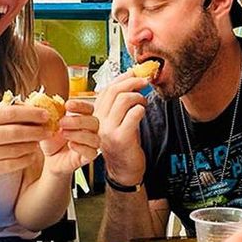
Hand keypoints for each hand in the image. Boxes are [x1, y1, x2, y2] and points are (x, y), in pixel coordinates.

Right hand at [0, 105, 48, 183]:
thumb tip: (23, 109)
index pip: (7, 114)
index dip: (30, 114)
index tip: (44, 114)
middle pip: (14, 133)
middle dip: (35, 130)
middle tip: (48, 129)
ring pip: (14, 150)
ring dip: (31, 145)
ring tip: (40, 141)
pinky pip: (9, 166)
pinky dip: (23, 160)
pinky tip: (30, 155)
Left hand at [40, 100, 99, 174]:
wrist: (49, 158)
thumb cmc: (51, 139)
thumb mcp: (48, 124)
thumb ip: (51, 112)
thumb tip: (46, 100)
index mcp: (83, 118)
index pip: (89, 108)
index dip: (81, 105)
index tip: (67, 105)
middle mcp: (90, 130)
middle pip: (94, 122)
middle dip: (78, 121)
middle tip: (61, 122)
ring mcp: (91, 144)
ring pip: (94, 138)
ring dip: (78, 134)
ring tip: (63, 134)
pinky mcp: (88, 157)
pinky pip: (92, 152)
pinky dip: (81, 147)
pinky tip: (70, 145)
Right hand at [93, 71, 148, 185]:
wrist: (124, 169)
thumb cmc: (124, 143)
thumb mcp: (118, 120)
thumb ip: (120, 102)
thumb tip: (132, 78)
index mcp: (96, 115)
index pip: (107, 89)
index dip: (122, 78)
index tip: (134, 72)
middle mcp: (98, 121)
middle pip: (115, 91)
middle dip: (133, 81)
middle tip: (145, 81)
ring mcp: (108, 130)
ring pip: (124, 100)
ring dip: (139, 97)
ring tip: (143, 102)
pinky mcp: (121, 137)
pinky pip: (134, 114)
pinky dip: (142, 109)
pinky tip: (143, 113)